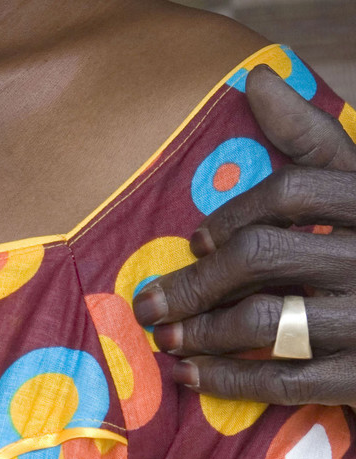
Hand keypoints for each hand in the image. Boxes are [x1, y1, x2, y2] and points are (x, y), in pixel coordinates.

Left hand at [132, 66, 355, 405]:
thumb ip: (309, 136)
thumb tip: (256, 76)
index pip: (294, 191)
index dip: (234, 211)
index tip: (194, 238)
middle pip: (263, 256)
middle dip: (194, 281)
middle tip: (149, 301)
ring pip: (265, 321)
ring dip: (200, 331)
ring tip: (163, 337)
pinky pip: (287, 382)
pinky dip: (230, 381)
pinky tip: (191, 377)